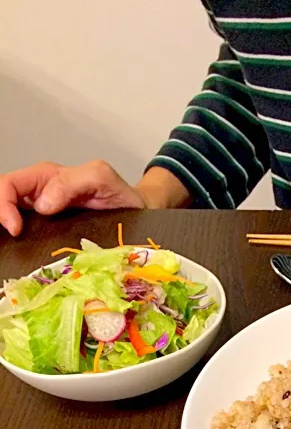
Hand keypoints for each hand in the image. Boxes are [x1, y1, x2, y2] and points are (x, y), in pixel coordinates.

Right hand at [0, 160, 145, 236]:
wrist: (138, 211)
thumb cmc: (120, 193)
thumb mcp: (100, 177)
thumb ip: (72, 182)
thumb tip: (42, 204)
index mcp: (45, 177)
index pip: (9, 184)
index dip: (4, 204)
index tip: (16, 228)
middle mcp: (41, 194)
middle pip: (6, 200)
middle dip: (2, 216)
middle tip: (12, 238)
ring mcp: (46, 214)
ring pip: (15, 219)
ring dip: (9, 231)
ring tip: (13, 245)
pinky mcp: (54, 232)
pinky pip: (31, 235)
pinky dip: (22, 242)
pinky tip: (24, 250)